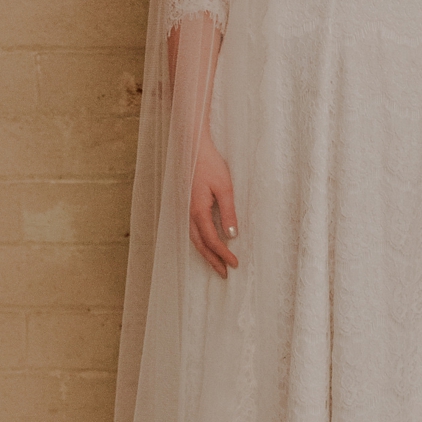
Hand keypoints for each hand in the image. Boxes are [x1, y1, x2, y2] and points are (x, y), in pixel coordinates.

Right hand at [189, 134, 238, 276]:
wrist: (193, 148)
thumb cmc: (210, 165)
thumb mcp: (225, 188)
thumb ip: (228, 212)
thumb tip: (231, 235)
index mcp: (198, 211)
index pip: (212, 240)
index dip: (223, 254)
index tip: (234, 264)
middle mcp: (189, 214)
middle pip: (200, 244)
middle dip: (212, 260)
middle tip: (224, 273)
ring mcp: (186, 209)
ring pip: (194, 239)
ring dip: (205, 253)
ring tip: (216, 264)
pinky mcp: (188, 205)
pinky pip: (192, 230)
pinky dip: (200, 242)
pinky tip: (207, 244)